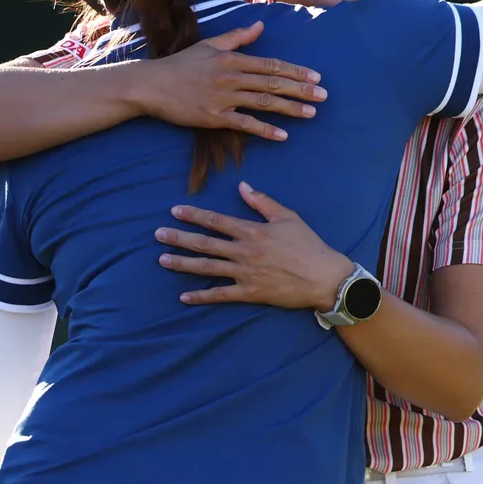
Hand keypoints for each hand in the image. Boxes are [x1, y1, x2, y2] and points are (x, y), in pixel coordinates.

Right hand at [133, 23, 326, 140]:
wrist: (151, 85)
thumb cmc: (180, 65)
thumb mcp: (209, 45)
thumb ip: (237, 37)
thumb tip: (260, 26)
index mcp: (231, 59)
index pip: (271, 65)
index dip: (295, 71)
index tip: (316, 77)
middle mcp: (231, 76)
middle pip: (273, 84)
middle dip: (301, 90)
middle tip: (324, 96)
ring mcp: (223, 97)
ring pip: (263, 103)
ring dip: (290, 108)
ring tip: (311, 113)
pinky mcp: (214, 117)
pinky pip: (244, 124)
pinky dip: (265, 130)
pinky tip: (283, 135)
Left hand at [155, 181, 354, 309]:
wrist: (324, 277)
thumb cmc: (308, 245)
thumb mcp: (287, 217)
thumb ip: (262, 202)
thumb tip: (242, 186)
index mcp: (252, 231)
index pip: (216, 221)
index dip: (194, 215)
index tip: (175, 210)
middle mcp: (244, 251)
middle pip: (204, 244)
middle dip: (179, 238)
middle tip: (158, 234)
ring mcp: (245, 273)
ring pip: (207, 268)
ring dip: (183, 264)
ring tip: (162, 260)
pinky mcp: (250, 293)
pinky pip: (221, 295)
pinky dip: (201, 296)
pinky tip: (184, 297)